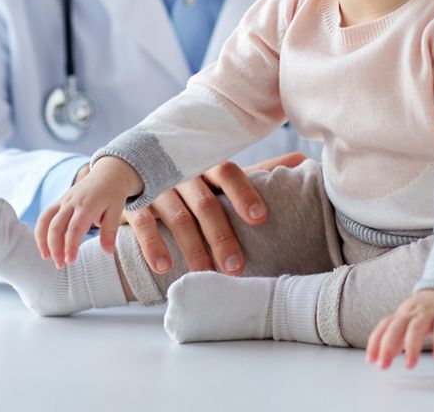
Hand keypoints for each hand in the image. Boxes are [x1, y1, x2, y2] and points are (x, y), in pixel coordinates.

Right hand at [36, 157, 142, 267]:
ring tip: (47, 257)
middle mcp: (72, 202)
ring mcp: (63, 201)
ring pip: (46, 220)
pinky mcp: (59, 201)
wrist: (108, 173)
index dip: (70, 245)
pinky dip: (41, 231)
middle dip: (55, 247)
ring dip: (43, 240)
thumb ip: (110, 231)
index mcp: (88, 204)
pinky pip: (45, 216)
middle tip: (60, 265)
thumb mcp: (117, 210)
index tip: (70, 261)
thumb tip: (107, 252)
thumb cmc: (113, 194)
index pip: (74, 228)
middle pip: (56, 226)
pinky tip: (45, 246)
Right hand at [115, 152, 306, 274]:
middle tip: (235, 266)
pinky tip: (163, 267)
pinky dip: (152, 246)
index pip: (228, 172)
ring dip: (192, 248)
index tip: (260, 218)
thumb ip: (258, 170)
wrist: (131, 177)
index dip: (244, 193)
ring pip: (177, 217)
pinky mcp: (133, 205)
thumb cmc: (190, 182)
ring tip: (205, 274)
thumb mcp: (219, 176)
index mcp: (206, 164)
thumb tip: (302, 160)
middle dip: (221, 235)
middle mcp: (182, 173)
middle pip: (205, 203)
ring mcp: (156, 188)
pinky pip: (143, 224)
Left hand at [366, 290, 433, 369]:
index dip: (375, 342)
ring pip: (416, 327)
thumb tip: (386, 356)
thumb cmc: (427, 310)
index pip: (384, 326)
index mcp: (402, 314)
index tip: (370, 360)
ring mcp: (430, 313)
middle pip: (396, 326)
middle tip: (383, 365)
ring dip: (411, 347)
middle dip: (388, 346)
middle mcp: (413, 312)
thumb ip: (398, 338)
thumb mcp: (410, 321)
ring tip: (409, 365)